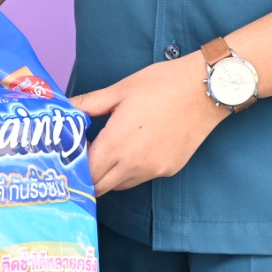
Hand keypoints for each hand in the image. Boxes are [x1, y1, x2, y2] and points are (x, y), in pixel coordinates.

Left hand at [69, 53, 229, 195]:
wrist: (204, 90)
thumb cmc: (162, 85)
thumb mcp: (119, 90)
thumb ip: (89, 104)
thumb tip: (66, 108)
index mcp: (117, 144)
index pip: (85, 172)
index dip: (73, 165)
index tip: (70, 152)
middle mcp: (133, 165)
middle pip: (99, 186)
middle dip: (87, 175)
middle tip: (84, 155)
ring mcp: (153, 171)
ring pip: (119, 185)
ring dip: (108, 175)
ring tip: (108, 150)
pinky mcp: (168, 170)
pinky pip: (141, 178)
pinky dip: (130, 171)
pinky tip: (134, 148)